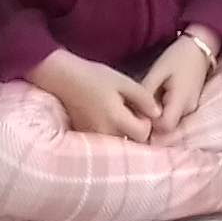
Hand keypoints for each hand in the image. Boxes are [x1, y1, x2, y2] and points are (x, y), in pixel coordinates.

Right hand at [28, 48, 154, 142]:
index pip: (143, 134)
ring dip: (123, 133)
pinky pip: (106, 143)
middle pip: (131, 143)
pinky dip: (111, 134)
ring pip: (119, 144)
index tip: (139, 109)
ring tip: (117, 113)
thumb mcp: (123, 81)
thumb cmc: (94, 76)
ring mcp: (93, 138)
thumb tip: (158, 114)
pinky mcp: (85, 137)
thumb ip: (143, 98)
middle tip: (130, 111)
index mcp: (115, 119)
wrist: (63, 78)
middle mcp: (104, 134)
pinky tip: (105, 117)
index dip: (146, 122)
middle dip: (136, 130)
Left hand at [136, 29, 218, 137]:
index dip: (150, 125)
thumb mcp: (158, 71)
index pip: (165, 127)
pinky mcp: (190, 107)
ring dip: (158, 117)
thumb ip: (147, 92)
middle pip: (167, 128)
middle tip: (140, 106)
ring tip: (150, 100)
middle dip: (152, 122)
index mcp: (181, 100)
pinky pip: (175, 117)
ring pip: (171, 123)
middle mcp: (189, 110)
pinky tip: (158, 99)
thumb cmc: (177, 57)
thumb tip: (136, 113)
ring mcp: (191, 109)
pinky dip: (165, 112)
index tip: (138, 113)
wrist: (199, 49)